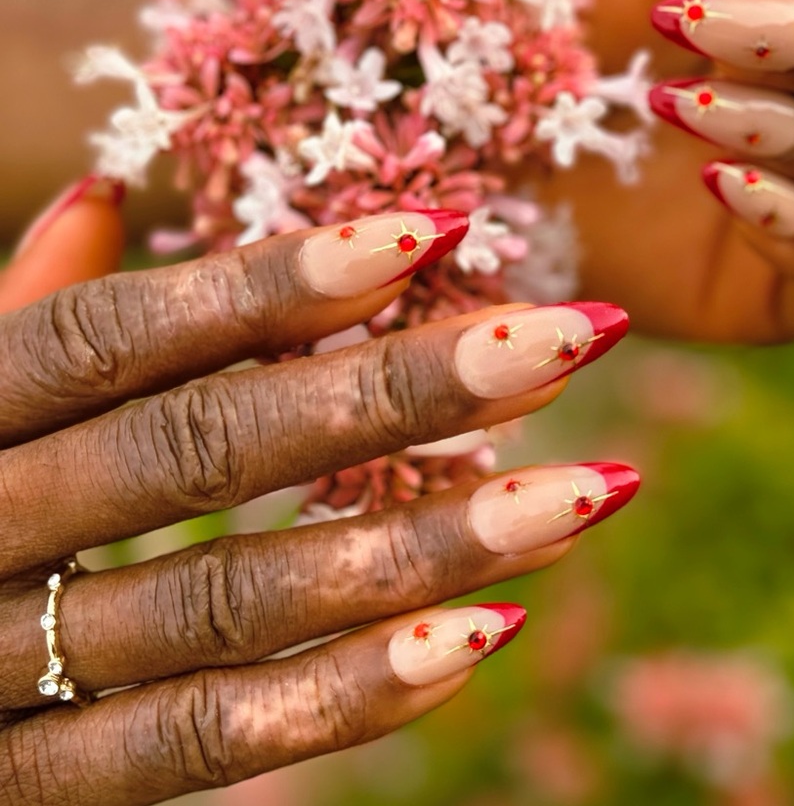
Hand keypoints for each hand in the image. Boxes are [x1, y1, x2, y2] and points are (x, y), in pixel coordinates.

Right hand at [0, 203, 634, 804]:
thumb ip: (25, 310)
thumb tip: (105, 190)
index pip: (119, 332)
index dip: (275, 281)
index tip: (440, 228)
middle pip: (206, 450)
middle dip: (401, 390)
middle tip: (578, 333)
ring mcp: (2, 676)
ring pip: (237, 601)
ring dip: (430, 544)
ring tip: (591, 488)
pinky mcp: (41, 788)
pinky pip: (209, 739)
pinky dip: (354, 695)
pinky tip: (496, 629)